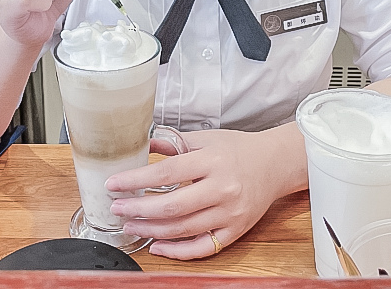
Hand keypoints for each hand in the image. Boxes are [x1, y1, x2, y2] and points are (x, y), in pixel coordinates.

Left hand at [106, 128, 292, 259]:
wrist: (276, 163)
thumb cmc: (239, 149)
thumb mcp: (206, 138)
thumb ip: (173, 142)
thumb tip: (141, 143)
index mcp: (212, 161)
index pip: (166, 173)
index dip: (136, 180)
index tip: (114, 184)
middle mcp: (222, 189)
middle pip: (172, 206)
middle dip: (138, 210)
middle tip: (117, 208)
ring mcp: (230, 213)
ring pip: (183, 230)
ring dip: (150, 230)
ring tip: (130, 225)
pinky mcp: (236, 231)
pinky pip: (202, 247)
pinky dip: (177, 251)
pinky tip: (157, 245)